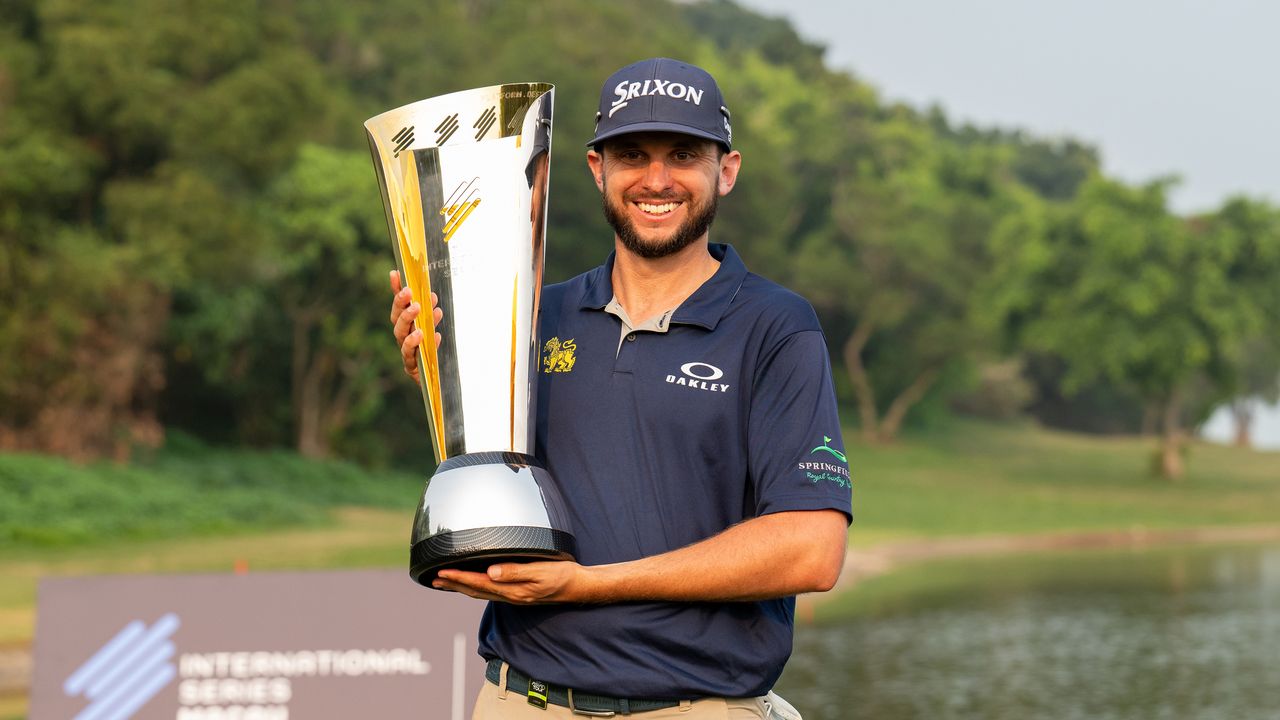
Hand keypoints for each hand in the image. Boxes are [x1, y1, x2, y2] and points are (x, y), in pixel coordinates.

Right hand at [389, 270, 441, 382]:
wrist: (433, 379)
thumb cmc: (430, 349)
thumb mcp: (432, 326)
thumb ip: (430, 312)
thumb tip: (431, 295)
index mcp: (405, 324)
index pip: (398, 304)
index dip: (395, 289)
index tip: (396, 273)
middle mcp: (402, 336)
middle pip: (397, 320)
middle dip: (402, 305)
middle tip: (410, 294)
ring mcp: (406, 352)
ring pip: (402, 338)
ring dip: (410, 324)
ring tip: (419, 313)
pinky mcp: (412, 368)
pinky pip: (415, 356)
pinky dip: (425, 345)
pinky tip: (435, 337)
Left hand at [432, 561, 591, 603]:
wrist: (577, 587)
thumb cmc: (561, 576)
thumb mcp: (541, 571)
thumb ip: (516, 572)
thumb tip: (491, 572)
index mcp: (512, 590)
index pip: (478, 583)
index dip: (458, 578)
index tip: (440, 573)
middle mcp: (509, 595)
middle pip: (474, 590)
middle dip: (453, 585)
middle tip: (433, 579)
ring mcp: (512, 595)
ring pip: (480, 592)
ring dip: (461, 587)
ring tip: (445, 582)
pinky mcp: (516, 592)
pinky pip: (489, 591)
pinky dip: (475, 586)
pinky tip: (472, 582)